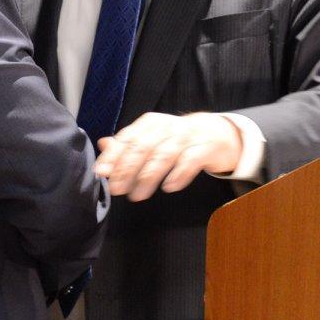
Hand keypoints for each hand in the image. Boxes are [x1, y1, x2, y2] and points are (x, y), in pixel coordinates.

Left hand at [95, 111, 242, 200]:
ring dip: (148, 177)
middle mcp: (167, 127)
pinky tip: (169, 186)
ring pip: (164, 155)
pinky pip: (190, 160)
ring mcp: (187, 137)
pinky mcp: (205, 148)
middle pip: (143, 147)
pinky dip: (178, 174)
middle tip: (117, 189)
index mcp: (151, 124)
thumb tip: (103, 145)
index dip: (113, 156)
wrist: (217, 132)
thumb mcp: (152, 137)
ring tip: (138, 195)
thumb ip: (128, 143)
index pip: (128, 138)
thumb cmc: (178, 138)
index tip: (102, 172)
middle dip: (127, 169)